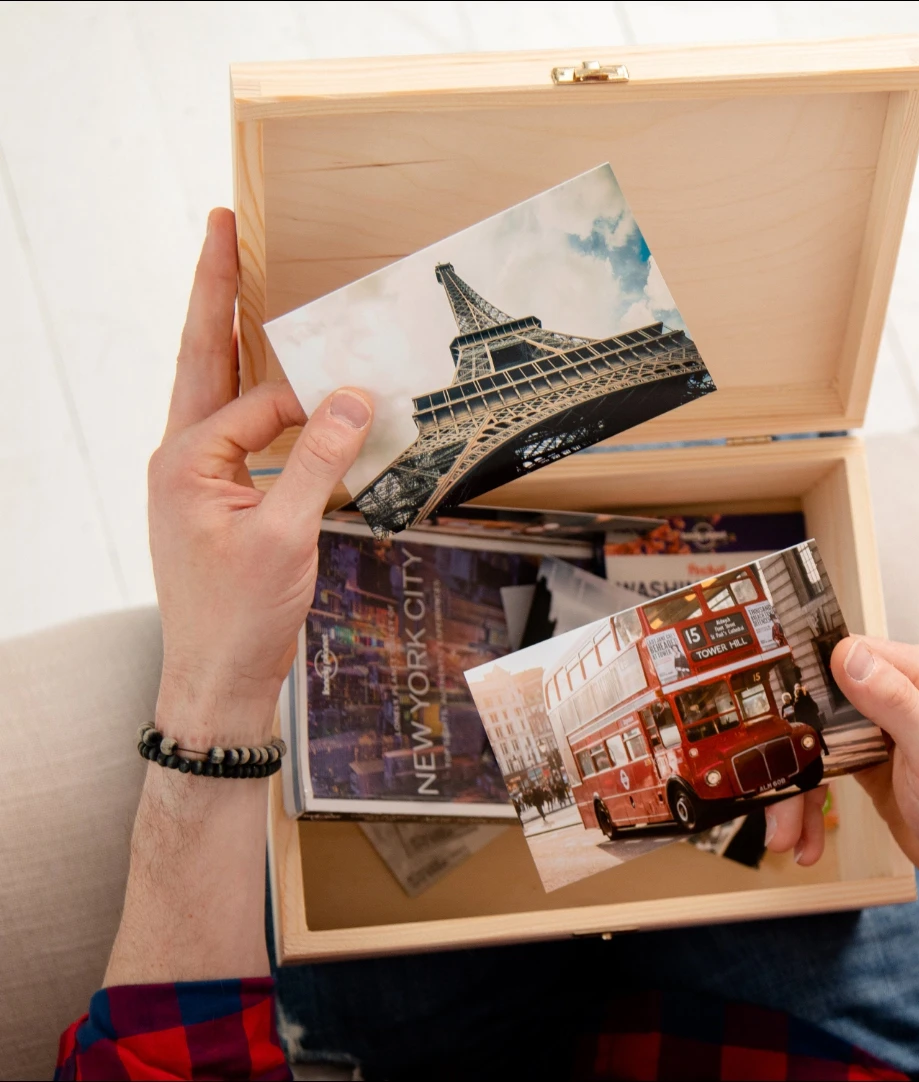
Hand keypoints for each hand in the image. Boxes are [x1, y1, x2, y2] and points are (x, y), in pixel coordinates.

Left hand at [148, 208, 373, 746]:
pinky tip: (288, 393)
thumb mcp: (284, 534)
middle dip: (217, 292)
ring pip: (222, 392)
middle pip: (205, 359)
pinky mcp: (220, 499)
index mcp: (186, 460)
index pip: (258, 402)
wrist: (219, 676)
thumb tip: (350, 396)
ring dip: (238, 343)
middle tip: (224, 226)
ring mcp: (199, 478)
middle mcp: (183, 458)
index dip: (309, 396)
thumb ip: (317, 459)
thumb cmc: (239, 614)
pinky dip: (269, 407)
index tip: (360, 395)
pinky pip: (245, 434)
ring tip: (244, 287)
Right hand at [769, 636, 918, 970]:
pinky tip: (802, 836)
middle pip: (823, 700)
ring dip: (794, 786)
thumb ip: (897, 703)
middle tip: (772, 786)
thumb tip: (848, 655)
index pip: (853, 655)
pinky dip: (806, 800)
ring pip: (815, 738)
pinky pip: (821, 766)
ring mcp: (881, 725)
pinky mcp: (865, 754)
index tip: (778, 715)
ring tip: (783, 831)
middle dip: (793, 748)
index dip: (812, 682)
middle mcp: (902, 693)